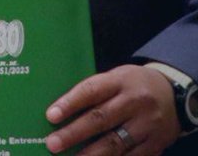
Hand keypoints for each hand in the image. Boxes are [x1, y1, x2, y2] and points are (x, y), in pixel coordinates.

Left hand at [45, 65, 178, 154]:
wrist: (174, 94)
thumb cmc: (132, 85)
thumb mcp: (115, 78)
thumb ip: (93, 92)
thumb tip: (60, 111)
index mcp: (120, 81)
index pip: (91, 91)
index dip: (70, 104)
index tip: (51, 116)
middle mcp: (136, 102)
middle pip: (101, 119)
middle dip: (74, 133)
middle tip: (53, 144)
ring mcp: (148, 124)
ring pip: (116, 142)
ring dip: (91, 154)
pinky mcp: (157, 143)